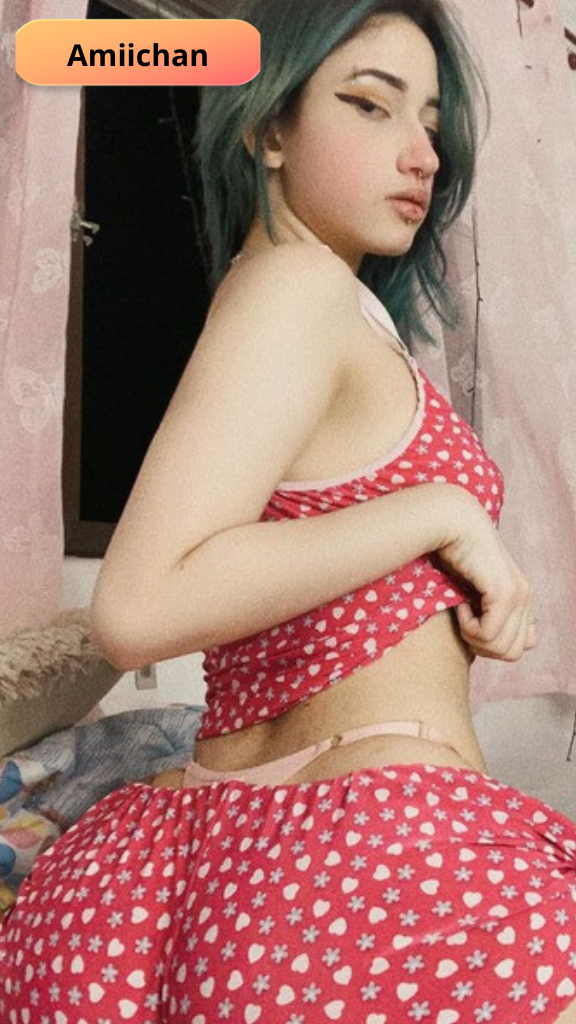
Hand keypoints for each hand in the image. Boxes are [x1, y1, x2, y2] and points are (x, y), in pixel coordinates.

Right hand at [436, 498, 536, 661]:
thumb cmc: (455, 553)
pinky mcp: (504, 592)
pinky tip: (460, 605)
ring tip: (462, 612)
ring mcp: (518, 594)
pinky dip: (468, 627)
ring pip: (501, 647)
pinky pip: (488, 633)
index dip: (493, 644)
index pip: (522, 646)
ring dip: (474, 638)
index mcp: (522, 596)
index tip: (473, 624)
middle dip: (484, 647)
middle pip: (512, 653)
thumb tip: (494, 643)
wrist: (453, 523)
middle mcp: (526, 596)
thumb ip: (488, 612)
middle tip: (464, 624)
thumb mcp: (473, 588)